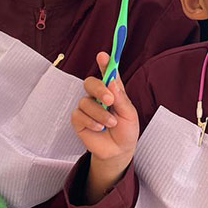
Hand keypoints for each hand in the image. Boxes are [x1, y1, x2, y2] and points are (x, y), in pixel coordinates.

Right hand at [71, 52, 139, 202]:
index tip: (102, 55)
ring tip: (110, 124)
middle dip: (99, 88)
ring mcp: (87, 107)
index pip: (107, 73)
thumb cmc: (126, 131)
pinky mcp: (78, 120)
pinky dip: (91, 121)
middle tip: (109, 99)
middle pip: (90, 83)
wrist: (118, 151)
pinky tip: (98, 128)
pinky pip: (78, 115)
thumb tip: (112, 81)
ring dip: (100, 113)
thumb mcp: (129, 114)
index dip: (104, 63)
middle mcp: (98, 96)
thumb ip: (120, 98)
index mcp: (112, 91)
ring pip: (85, 102)